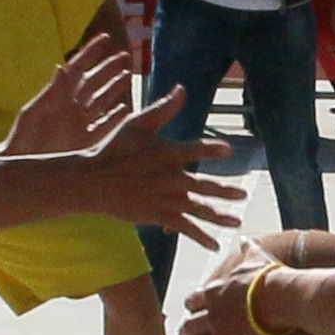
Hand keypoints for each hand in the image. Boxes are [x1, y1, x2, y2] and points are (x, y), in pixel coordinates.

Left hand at [2, 37, 138, 155]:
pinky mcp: (87, 141)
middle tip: (125, 55)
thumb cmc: (22, 138)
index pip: (78, 68)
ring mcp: (81, 123)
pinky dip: (116, 117)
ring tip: (127, 75)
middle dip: (109, 68)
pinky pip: (106, 126)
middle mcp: (73, 107)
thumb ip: (50, 92)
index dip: (91, 52)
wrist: (21, 164)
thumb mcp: (33, 113)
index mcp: (59, 96)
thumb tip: (61, 67)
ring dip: (115, 88)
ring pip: (103, 100)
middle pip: (95, 82)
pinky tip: (125, 109)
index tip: (105, 38)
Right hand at [82, 88, 244, 240]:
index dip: (211, 149)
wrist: (91, 181)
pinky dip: (200, 237)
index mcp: (165, 154)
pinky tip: (214, 246)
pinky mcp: (159, 216)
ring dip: (220, 217)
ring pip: (199, 210)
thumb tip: (182, 88)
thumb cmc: (113, 149)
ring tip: (237, 220)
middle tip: (243, 193)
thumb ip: (163, 110)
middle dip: (226, 191)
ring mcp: (165, 200)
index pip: (193, 150)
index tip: (229, 150)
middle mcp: (169, 179)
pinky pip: (184, 228)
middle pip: (204, 186)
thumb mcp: (136, 124)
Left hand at [180, 257, 294, 334]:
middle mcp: (212, 316)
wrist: (281, 297)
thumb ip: (247, 249)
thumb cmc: (269, 276)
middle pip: (190, 326)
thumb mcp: (255, 258)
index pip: (194, 299)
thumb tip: (245, 237)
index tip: (191, 307)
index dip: (191, 304)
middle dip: (186, 333)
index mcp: (214, 293)